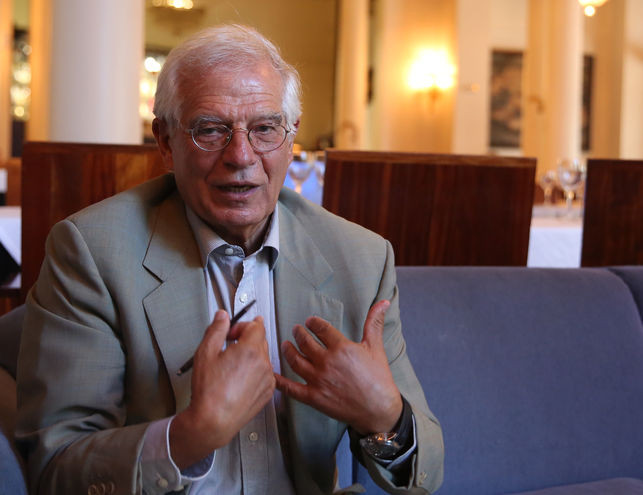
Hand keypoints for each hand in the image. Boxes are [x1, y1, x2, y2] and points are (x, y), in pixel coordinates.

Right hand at [170, 310, 274, 467]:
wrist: (213, 421)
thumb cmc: (209, 391)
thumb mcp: (205, 353)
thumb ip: (217, 329)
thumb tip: (223, 316)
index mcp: (251, 350)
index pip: (256, 325)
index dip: (242, 326)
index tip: (231, 333)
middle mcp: (264, 363)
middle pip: (261, 340)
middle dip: (246, 339)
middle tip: (228, 348)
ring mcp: (268, 378)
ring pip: (263, 357)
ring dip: (250, 356)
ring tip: (231, 367)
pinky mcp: (268, 392)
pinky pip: (264, 373)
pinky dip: (254, 372)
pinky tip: (238, 380)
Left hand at [275, 300, 401, 434]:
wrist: (379, 409)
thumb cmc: (379, 379)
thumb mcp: (376, 347)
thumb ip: (374, 323)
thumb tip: (383, 303)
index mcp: (341, 348)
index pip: (321, 328)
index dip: (313, 323)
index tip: (310, 321)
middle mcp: (326, 362)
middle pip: (305, 342)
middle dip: (298, 333)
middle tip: (296, 330)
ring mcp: (318, 380)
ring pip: (295, 361)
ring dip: (287, 350)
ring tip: (285, 345)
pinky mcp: (313, 397)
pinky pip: (291, 388)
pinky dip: (279, 381)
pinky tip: (273, 374)